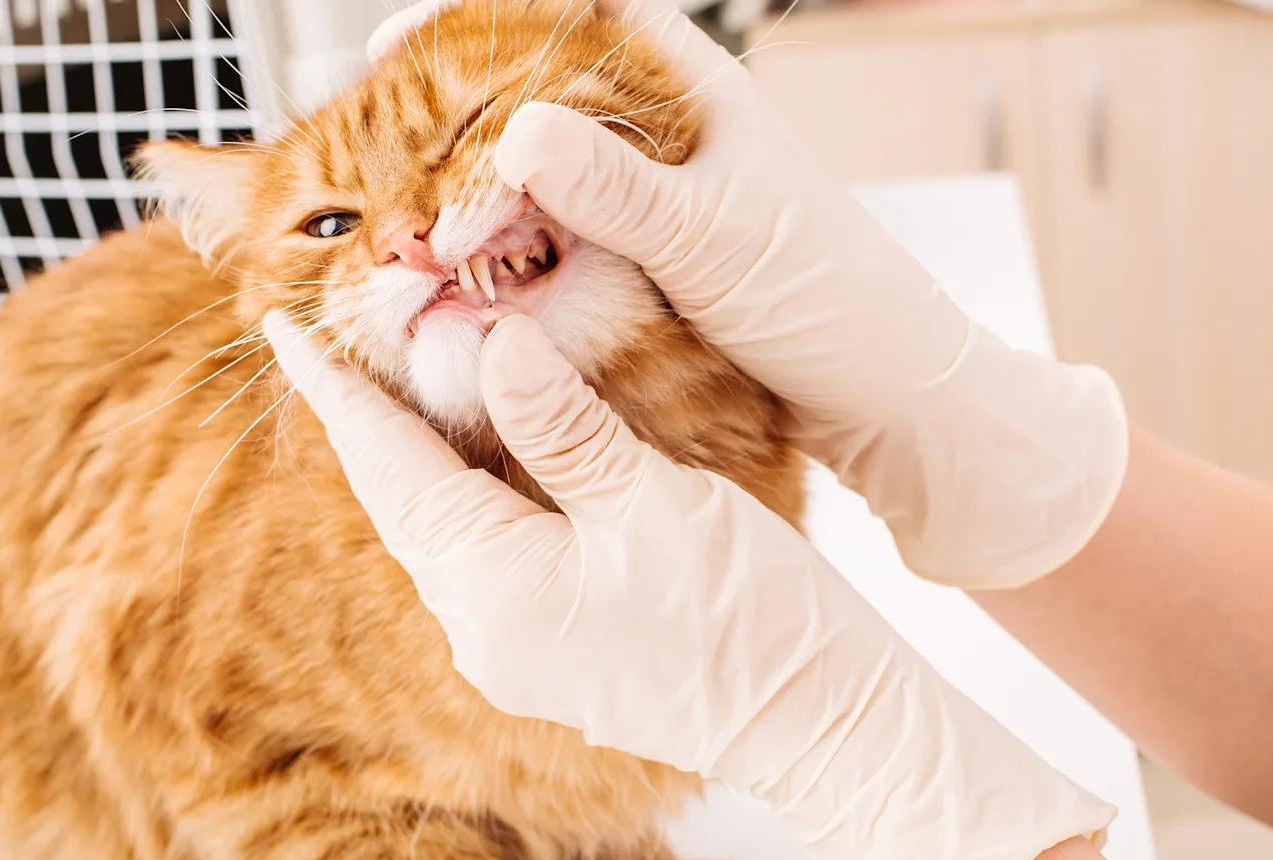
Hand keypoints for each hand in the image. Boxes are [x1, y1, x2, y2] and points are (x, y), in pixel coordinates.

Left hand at [266, 309, 1115, 859]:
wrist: (820, 723)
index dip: (339, 393)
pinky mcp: (553, 655)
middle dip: (371, 419)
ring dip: (421, 455)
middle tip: (338, 335)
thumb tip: (491, 343)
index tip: (284, 330)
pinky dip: (472, 495)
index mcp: (492, 587)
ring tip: (400, 378)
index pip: (389, 468)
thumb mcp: (651, 497)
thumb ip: (559, 423)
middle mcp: (480, 630)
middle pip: (404, 502)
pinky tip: (483, 451)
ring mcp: (513, 652)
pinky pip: (484, 557)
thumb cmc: (748, 614)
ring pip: (442, 531)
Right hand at [367, 0, 1128, 588]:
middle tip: (376, 152)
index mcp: (694, 91)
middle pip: (537, 97)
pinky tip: (458, 284)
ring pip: (538, 178)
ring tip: (401, 227)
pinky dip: (505, 259)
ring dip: (471, 197)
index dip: (483, 22)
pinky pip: (557, 247)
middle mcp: (667, 138)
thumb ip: (616, 190)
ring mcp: (656, 206)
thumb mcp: (716, 241)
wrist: (896, 407)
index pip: (575, 17)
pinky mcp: (650, 270)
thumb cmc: (838, 306)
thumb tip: (520, 132)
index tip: (398, 44)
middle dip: (453, 119)